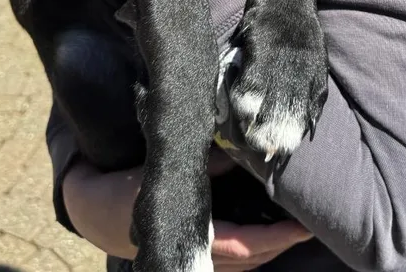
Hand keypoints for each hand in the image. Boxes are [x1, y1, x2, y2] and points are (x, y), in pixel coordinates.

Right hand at [62, 151, 311, 268]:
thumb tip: (241, 146)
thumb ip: (207, 161)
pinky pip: (230, 264)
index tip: (303, 225)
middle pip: (250, 260)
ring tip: (295, 228)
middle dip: (281, 244)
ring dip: (269, 250)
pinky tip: (265, 237)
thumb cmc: (129, 187)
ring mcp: (190, 260)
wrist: (94, 210)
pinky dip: (252, 254)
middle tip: (311, 224)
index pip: (244, 245)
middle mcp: (194, 255)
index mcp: (191, 234)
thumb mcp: (165, 168)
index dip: (276, 238)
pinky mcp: (189, 255)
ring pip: (241, 266)